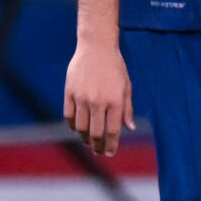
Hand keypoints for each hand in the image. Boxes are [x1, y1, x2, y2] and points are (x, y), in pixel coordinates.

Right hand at [63, 42, 135, 156]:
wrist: (96, 47)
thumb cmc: (115, 67)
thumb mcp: (126, 87)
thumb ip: (127, 109)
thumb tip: (130, 128)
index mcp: (115, 101)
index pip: (113, 131)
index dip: (111, 145)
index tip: (110, 153)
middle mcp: (98, 102)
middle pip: (95, 133)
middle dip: (97, 146)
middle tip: (98, 151)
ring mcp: (82, 98)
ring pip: (81, 127)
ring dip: (84, 137)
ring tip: (88, 141)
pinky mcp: (70, 92)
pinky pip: (69, 115)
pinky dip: (73, 125)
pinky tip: (77, 128)